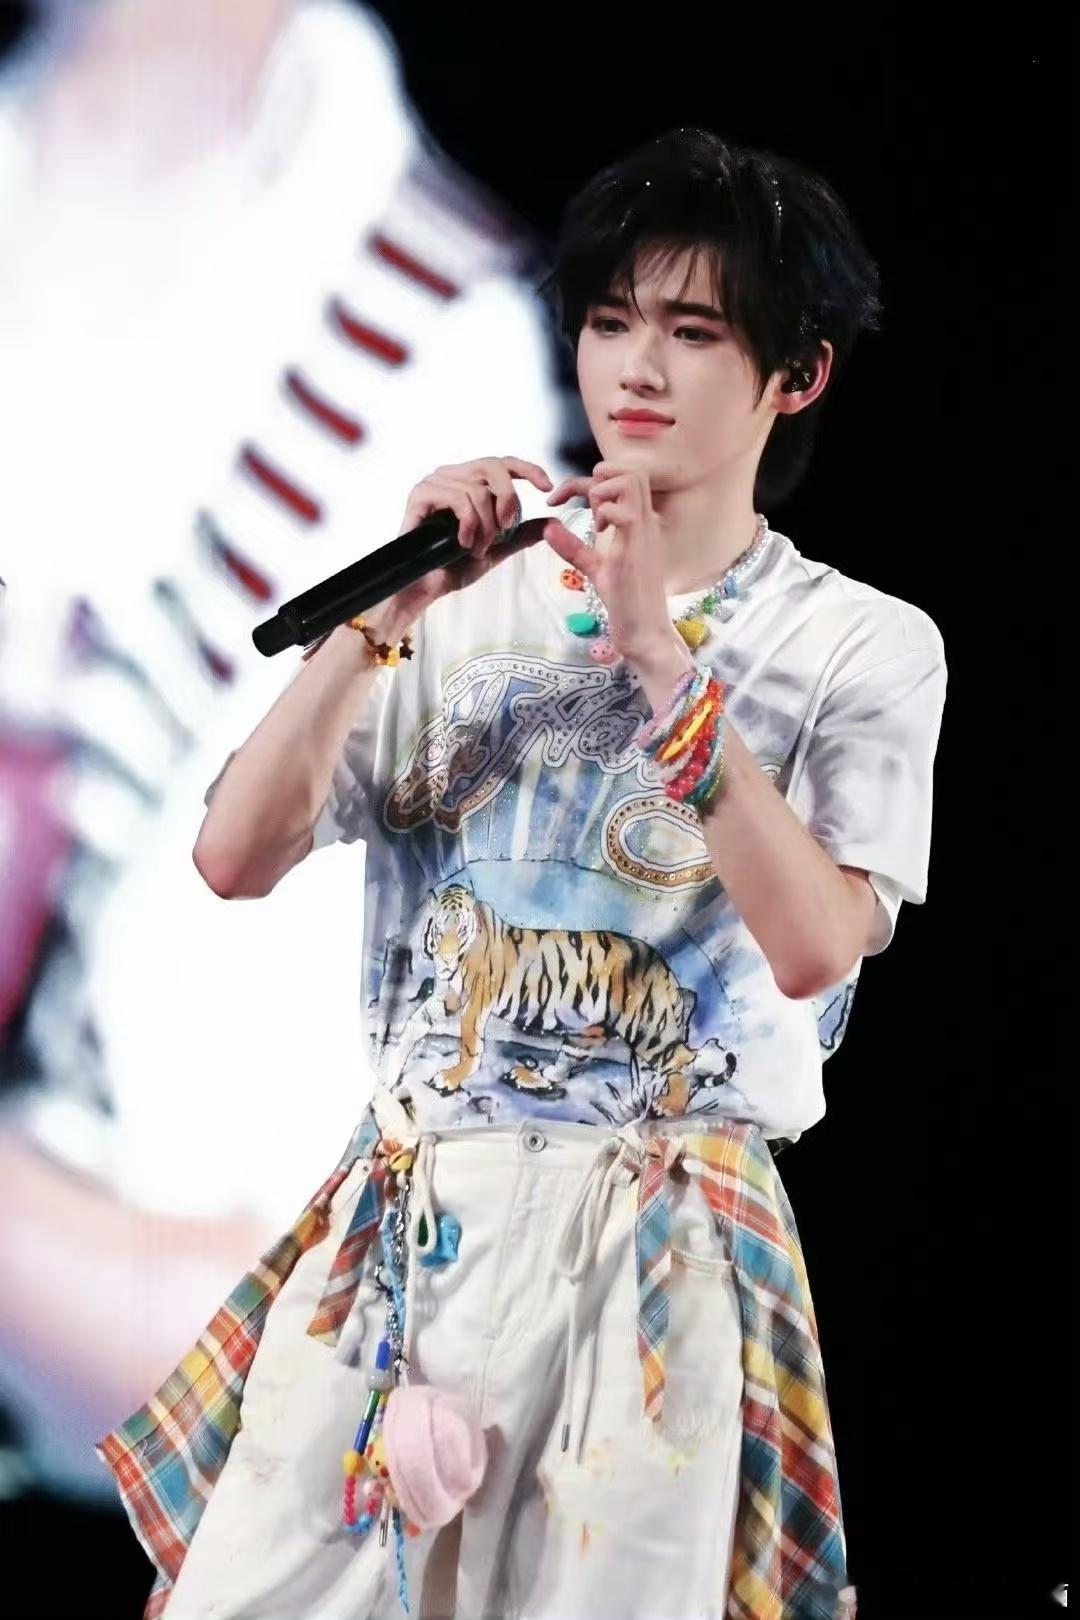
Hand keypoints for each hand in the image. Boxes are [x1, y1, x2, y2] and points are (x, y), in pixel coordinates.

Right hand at [389, 455, 552, 625]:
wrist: (427, 586)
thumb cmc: (454, 566)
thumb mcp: (497, 548)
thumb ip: (521, 533)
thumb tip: (553, 523)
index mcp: (469, 482)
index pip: (502, 463)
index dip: (528, 469)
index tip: (547, 487)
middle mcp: (452, 476)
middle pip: (492, 466)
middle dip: (507, 500)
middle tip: (504, 530)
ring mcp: (434, 482)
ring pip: (478, 490)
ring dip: (485, 526)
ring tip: (476, 549)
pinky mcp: (421, 494)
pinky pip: (459, 499)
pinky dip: (468, 524)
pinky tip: (462, 543)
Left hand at [544, 463, 693, 688]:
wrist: (646, 633)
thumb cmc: (626, 604)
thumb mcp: (596, 569)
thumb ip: (575, 548)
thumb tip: (549, 527)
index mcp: (640, 523)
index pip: (618, 478)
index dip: (582, 481)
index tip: (556, 499)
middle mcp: (647, 521)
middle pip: (631, 469)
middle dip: (598, 478)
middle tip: (581, 506)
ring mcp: (645, 533)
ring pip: (630, 481)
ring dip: (602, 493)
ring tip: (595, 521)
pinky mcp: (636, 549)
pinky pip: (622, 512)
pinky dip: (603, 515)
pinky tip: (599, 534)